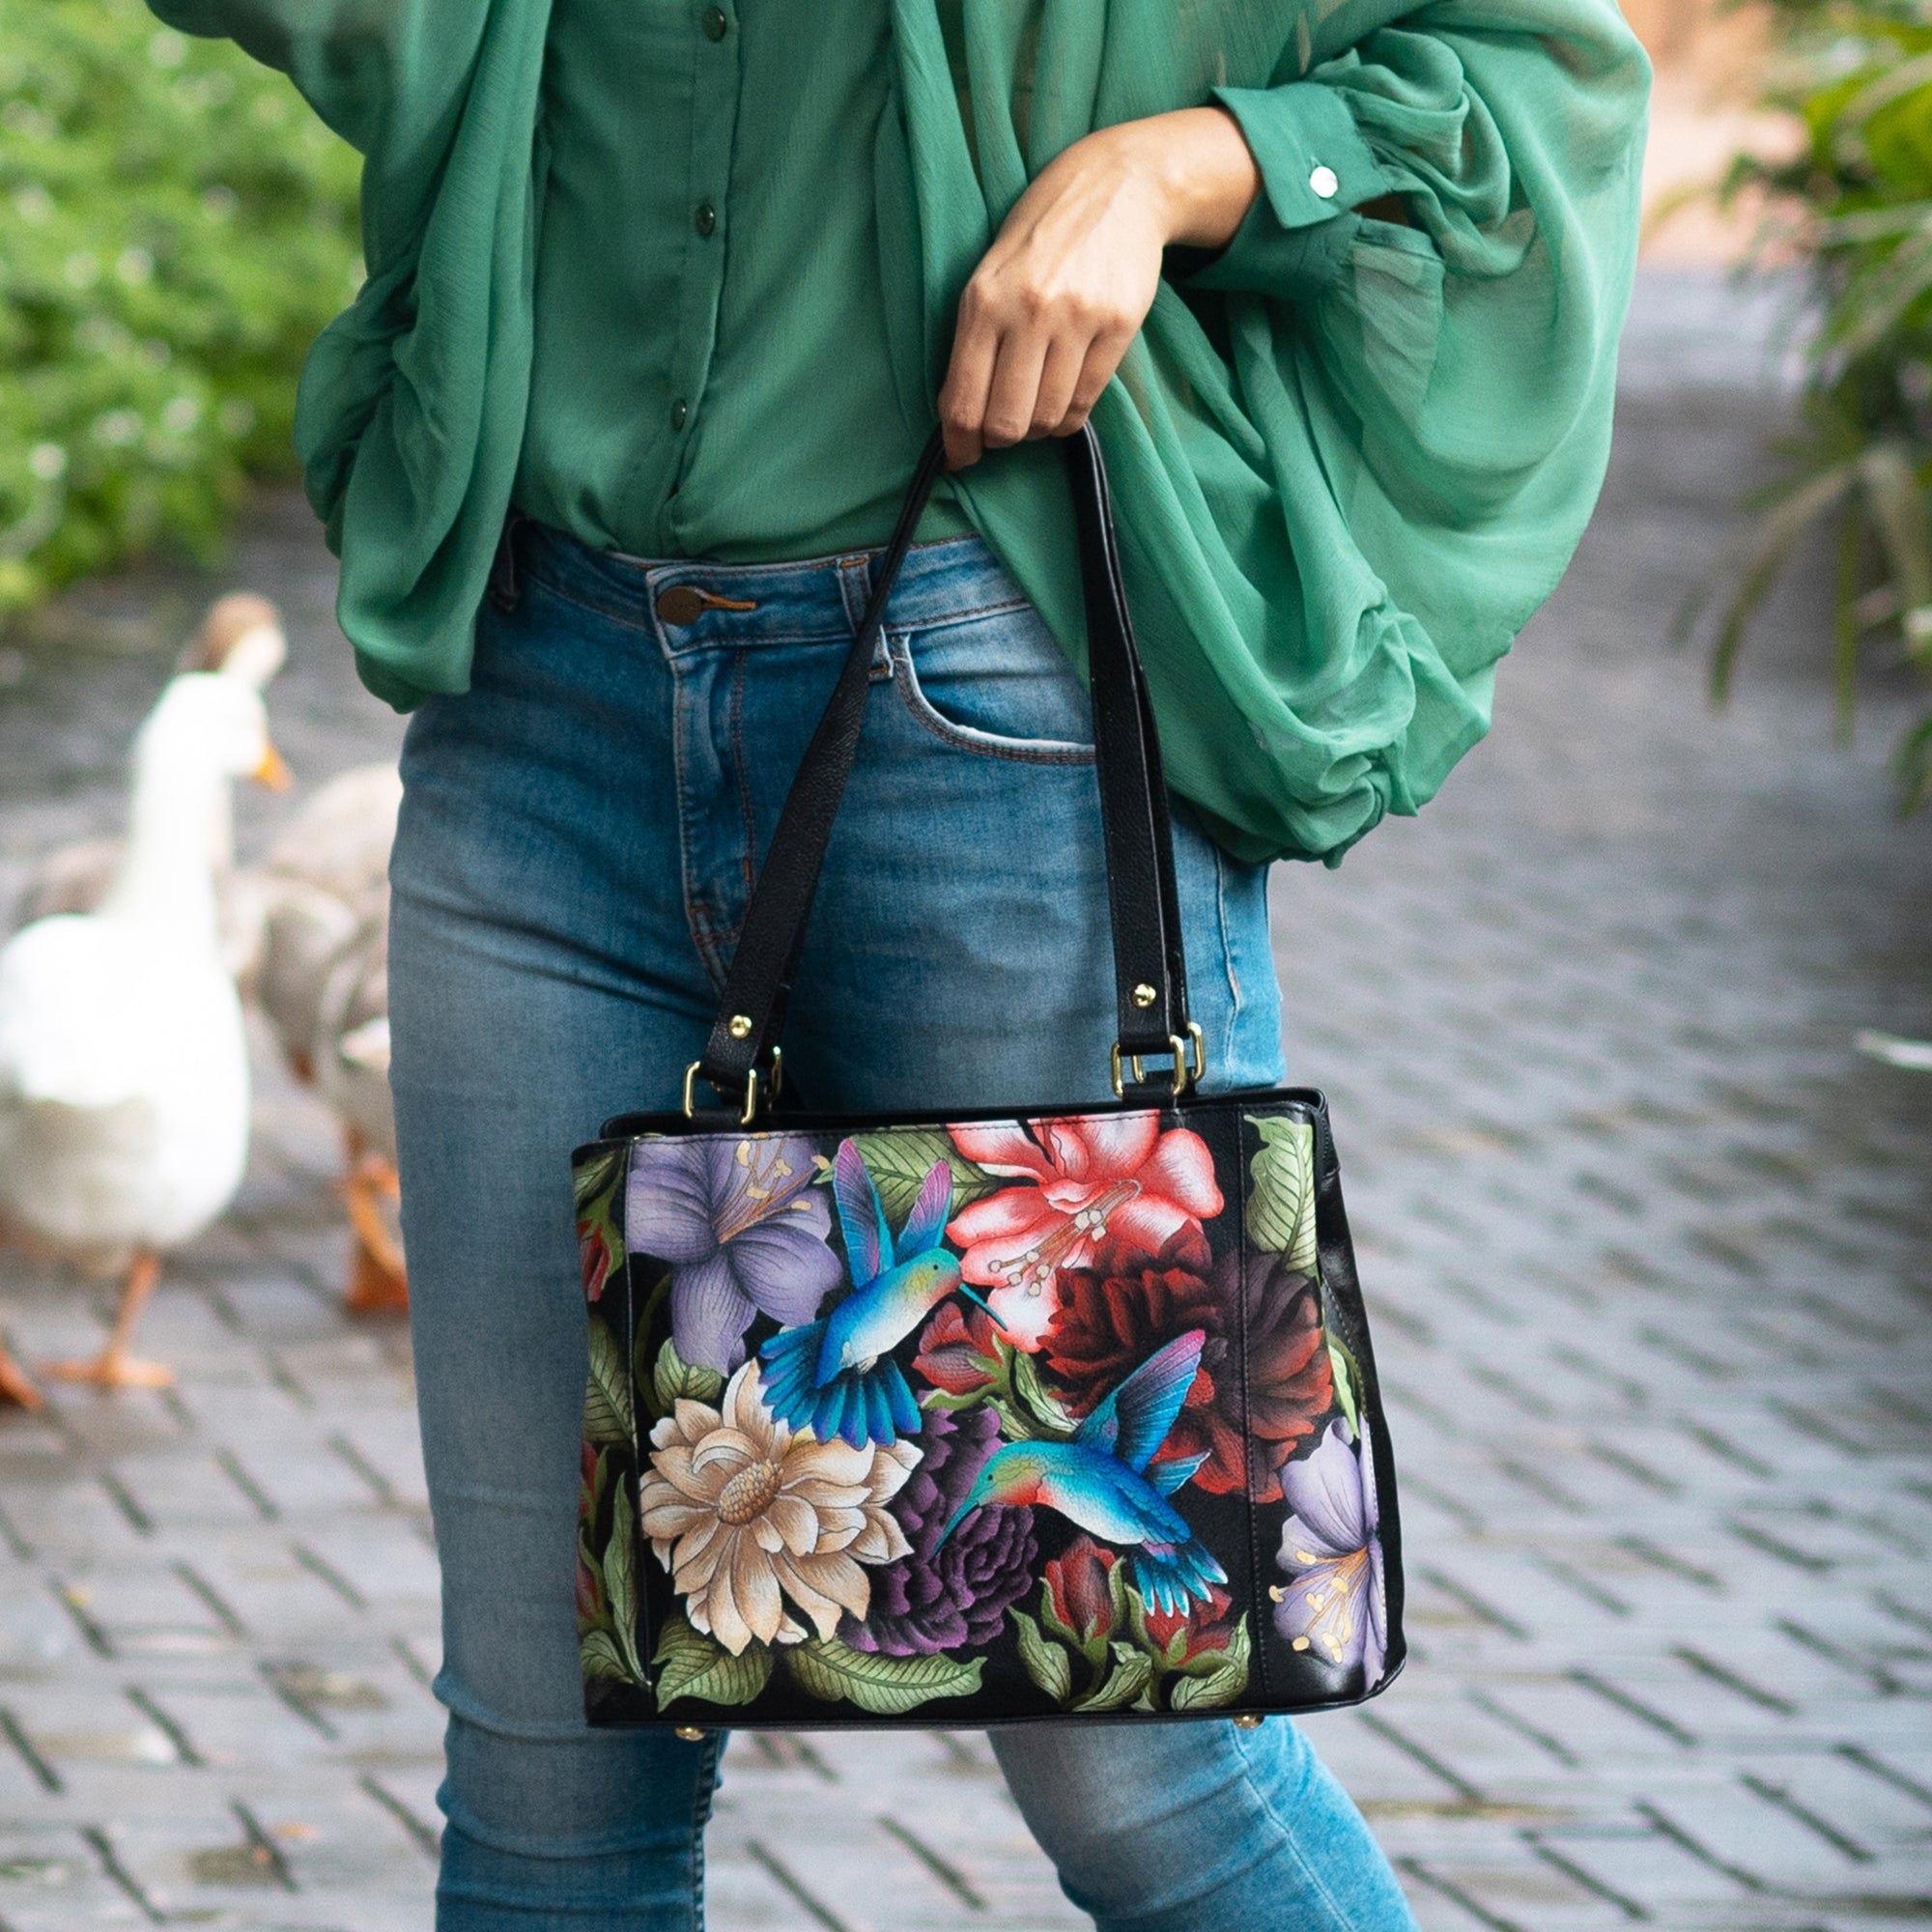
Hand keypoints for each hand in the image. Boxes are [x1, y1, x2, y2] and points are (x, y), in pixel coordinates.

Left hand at [938, 107, 1260, 470]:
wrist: (1115, 186)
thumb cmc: (1042, 235)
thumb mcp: (990, 275)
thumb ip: (973, 341)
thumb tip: (961, 418)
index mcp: (983, 300)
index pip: (963, 401)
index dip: (960, 444)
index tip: (962, 458)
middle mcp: (1028, 310)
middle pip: (1007, 422)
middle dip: (1001, 439)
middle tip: (1004, 430)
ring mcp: (1077, 318)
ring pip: (1048, 418)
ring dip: (1039, 428)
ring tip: (1036, 407)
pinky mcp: (1118, 325)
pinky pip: (1086, 401)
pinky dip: (1070, 416)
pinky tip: (1064, 399)